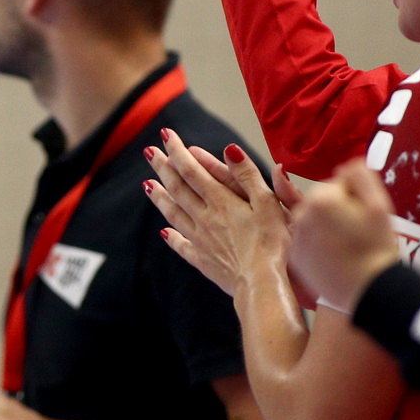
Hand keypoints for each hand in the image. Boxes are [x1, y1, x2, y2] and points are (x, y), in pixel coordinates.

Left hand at [143, 131, 293, 296]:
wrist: (262, 285)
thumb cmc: (272, 243)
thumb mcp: (268, 204)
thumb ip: (247, 175)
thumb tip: (229, 148)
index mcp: (221, 202)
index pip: (192, 170)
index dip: (177, 151)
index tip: (165, 134)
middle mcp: (205, 218)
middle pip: (178, 188)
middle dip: (163, 167)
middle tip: (148, 151)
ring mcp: (201, 240)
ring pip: (174, 214)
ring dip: (160, 197)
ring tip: (147, 184)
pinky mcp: (204, 261)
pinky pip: (183, 246)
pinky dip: (172, 237)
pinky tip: (164, 232)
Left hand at [288, 161, 401, 311]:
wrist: (369, 290)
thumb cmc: (377, 248)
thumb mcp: (379, 204)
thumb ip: (361, 175)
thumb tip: (347, 166)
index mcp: (321, 199)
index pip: (339, 183)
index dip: (356, 196)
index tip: (365, 212)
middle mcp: (301, 215)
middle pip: (323, 201)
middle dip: (339, 209)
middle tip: (359, 229)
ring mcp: (295, 238)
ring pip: (313, 220)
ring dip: (327, 225)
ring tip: (348, 243)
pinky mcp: (295, 258)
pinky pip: (307, 240)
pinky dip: (319, 243)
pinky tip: (337, 254)